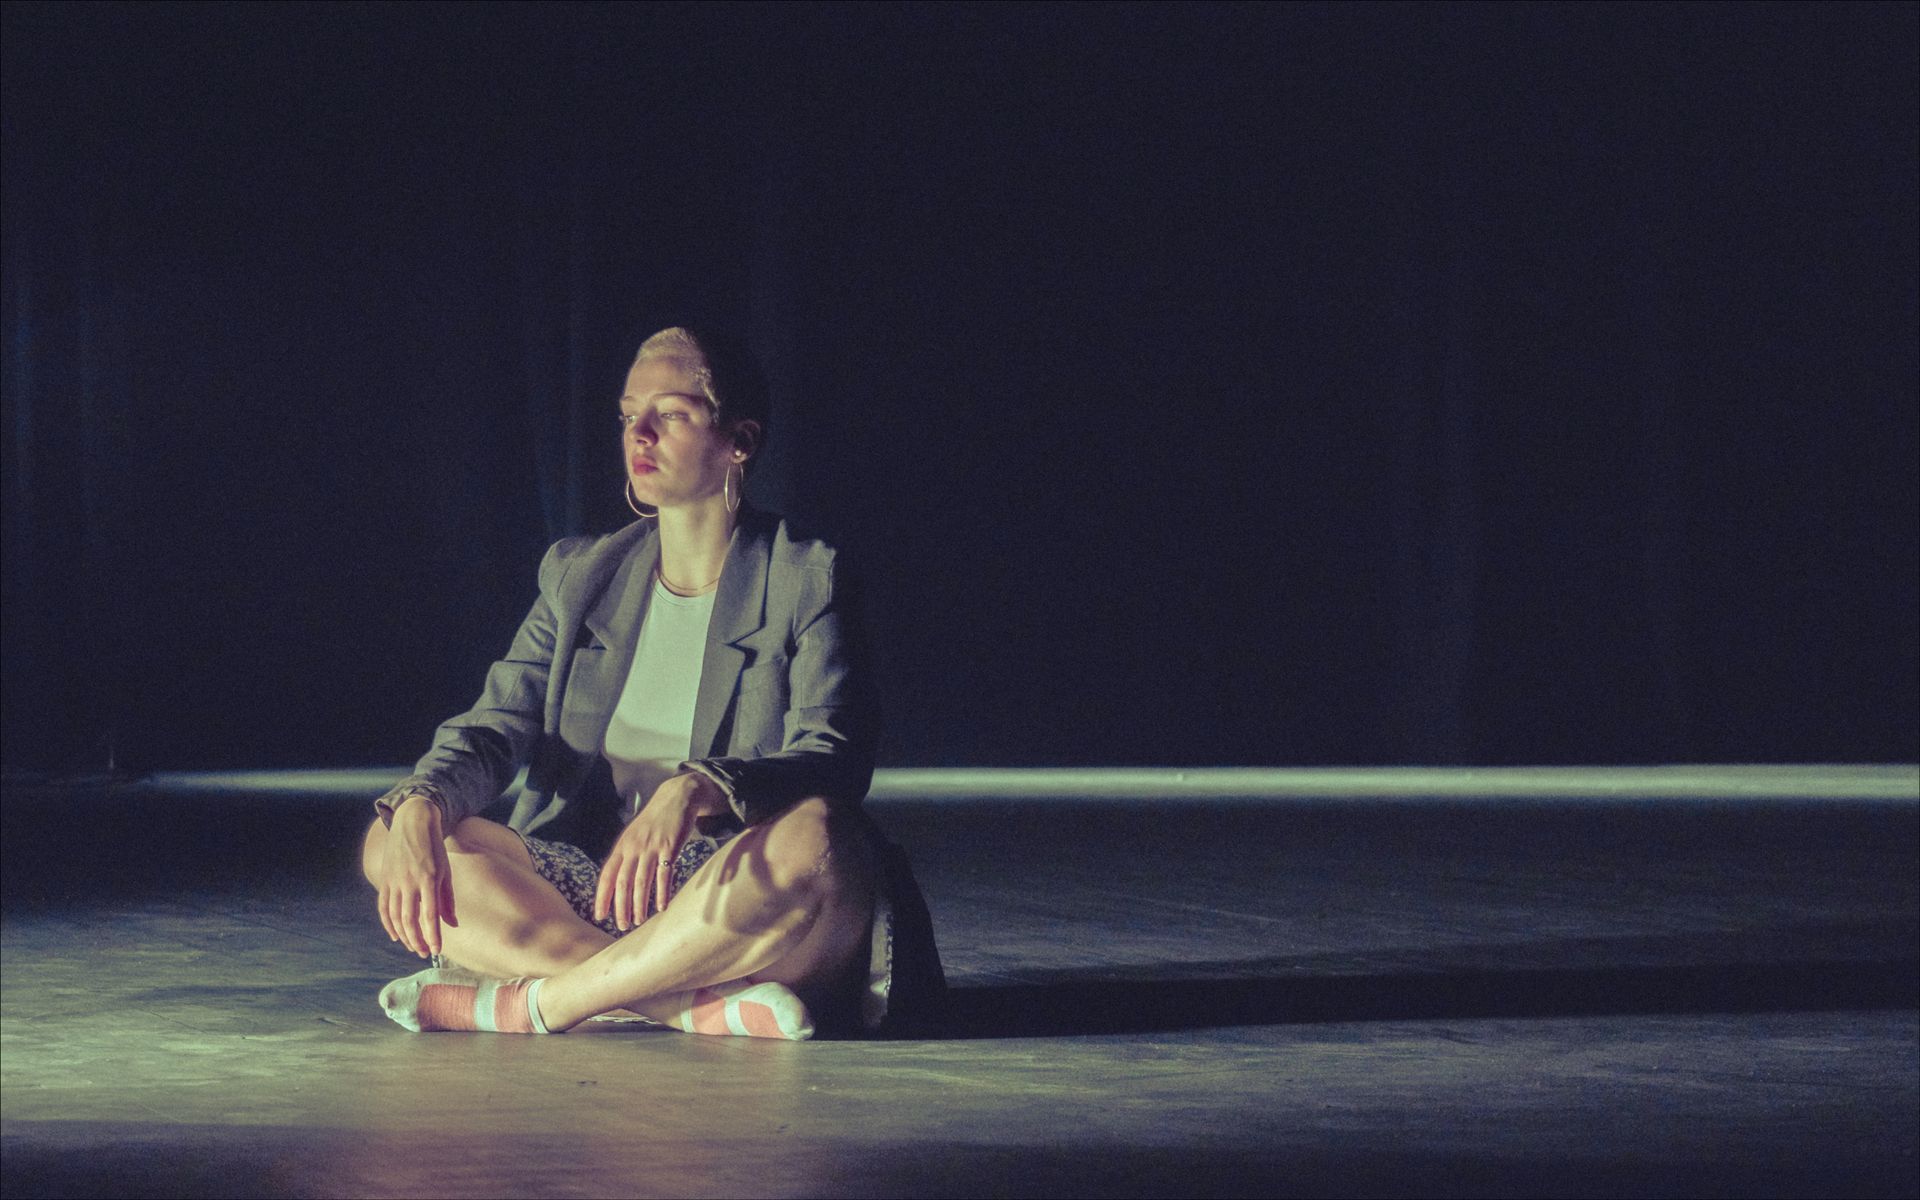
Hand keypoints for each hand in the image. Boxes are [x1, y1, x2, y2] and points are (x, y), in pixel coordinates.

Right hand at [377, 794, 457, 957]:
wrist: (413, 823)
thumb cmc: (434, 848)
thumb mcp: (445, 871)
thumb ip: (447, 899)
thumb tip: (452, 924)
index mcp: (428, 879)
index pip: (429, 916)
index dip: (432, 936)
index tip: (436, 950)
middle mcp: (409, 882)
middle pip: (409, 921)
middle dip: (417, 941)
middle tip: (424, 952)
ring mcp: (394, 881)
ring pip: (395, 917)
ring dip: (404, 935)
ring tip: (413, 946)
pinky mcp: (384, 879)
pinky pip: (383, 907)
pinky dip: (388, 924)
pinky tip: (396, 935)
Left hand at [594, 772, 728, 929]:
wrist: (676, 799)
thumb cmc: (655, 822)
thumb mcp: (635, 836)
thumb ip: (626, 856)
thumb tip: (618, 883)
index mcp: (622, 846)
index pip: (607, 875)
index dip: (603, 897)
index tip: (600, 916)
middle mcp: (633, 847)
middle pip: (623, 882)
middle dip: (621, 907)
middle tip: (622, 926)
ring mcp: (651, 847)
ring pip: (641, 881)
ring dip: (639, 904)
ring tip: (639, 921)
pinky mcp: (670, 847)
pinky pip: (664, 875)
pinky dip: (661, 893)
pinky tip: (661, 907)